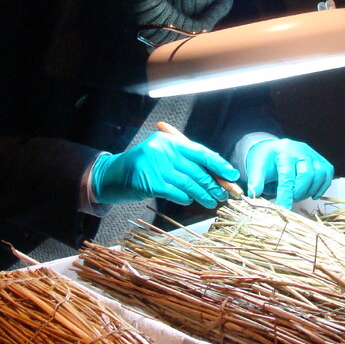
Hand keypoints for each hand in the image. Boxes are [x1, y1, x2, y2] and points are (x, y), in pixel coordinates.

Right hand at [91, 131, 239, 207]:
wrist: (111, 175)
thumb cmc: (141, 167)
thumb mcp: (162, 156)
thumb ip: (184, 161)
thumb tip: (215, 174)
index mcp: (170, 141)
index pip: (201, 152)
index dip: (219, 165)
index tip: (232, 175)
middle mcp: (164, 150)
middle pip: (197, 170)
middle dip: (214, 184)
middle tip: (224, 194)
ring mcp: (156, 166)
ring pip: (189, 183)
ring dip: (203, 195)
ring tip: (212, 202)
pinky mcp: (150, 182)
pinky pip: (175, 193)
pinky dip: (185, 198)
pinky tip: (190, 201)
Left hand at [245, 138, 333, 209]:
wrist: (274, 150)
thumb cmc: (265, 160)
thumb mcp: (256, 167)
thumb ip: (255, 181)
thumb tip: (254, 195)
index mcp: (283, 152)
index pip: (287, 176)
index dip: (286, 195)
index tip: (282, 209)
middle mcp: (301, 150)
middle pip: (307, 174)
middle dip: (298, 192)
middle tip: (290, 200)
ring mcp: (312, 154)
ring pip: (319, 174)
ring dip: (310, 191)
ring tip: (298, 196)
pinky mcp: (320, 159)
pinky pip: (327, 174)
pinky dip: (321, 187)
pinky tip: (312, 194)